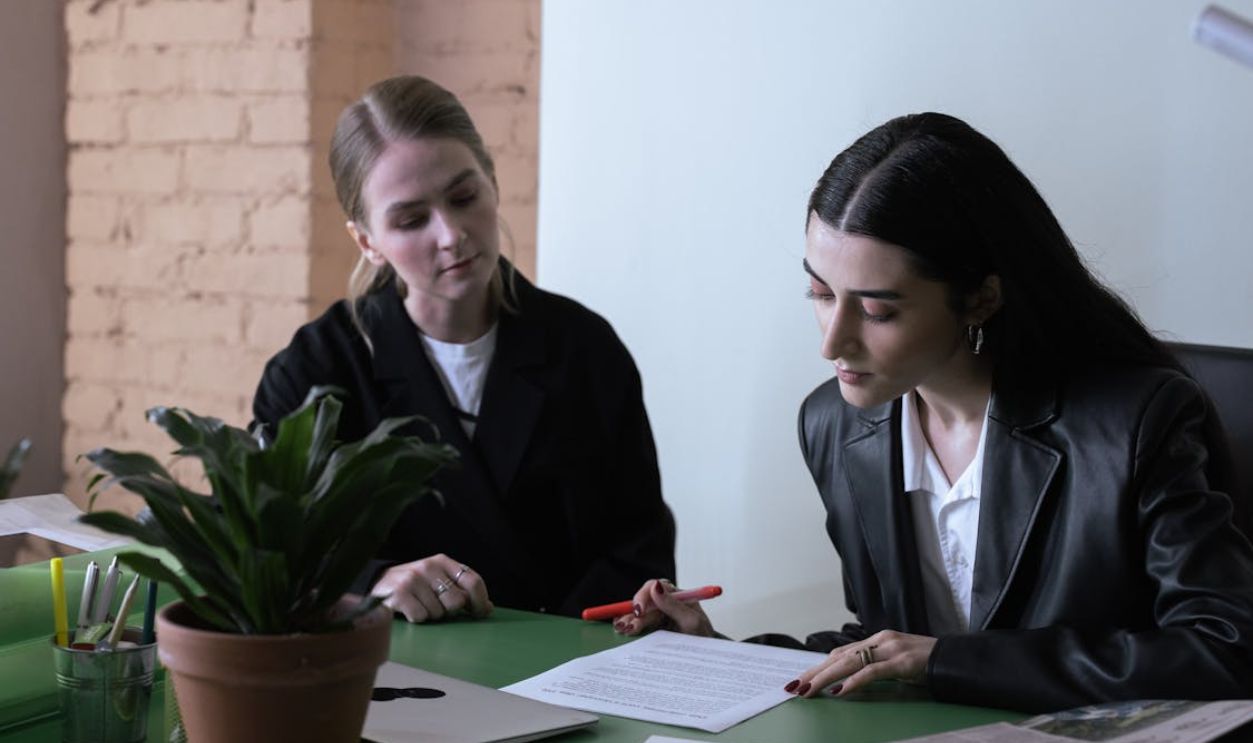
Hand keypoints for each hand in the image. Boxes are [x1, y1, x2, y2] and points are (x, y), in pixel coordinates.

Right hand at [371, 554, 492, 622]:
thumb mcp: (439, 579)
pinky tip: (409, 610)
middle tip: (437, 606)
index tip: (480, 612)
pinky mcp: (399, 594)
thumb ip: (462, 589)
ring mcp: (413, 579)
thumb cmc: (416, 585)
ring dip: (432, 615)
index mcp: (443, 561)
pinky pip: (422, 618)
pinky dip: (417, 619)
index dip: (480, 600)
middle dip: (450, 610)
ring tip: (420, 605)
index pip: (473, 581)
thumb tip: (488, 608)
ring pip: (439, 612)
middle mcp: (429, 567)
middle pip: (457, 601)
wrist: (379, 583)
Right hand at [613, 578, 716, 637]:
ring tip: (621, 630)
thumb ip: (673, 605)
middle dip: (634, 614)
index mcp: (676, 595)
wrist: (704, 658)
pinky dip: (628, 625)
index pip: (654, 587)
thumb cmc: (702, 637)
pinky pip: (636, 623)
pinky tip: (621, 629)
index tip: (639, 611)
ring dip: (627, 620)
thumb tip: (655, 586)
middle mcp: (664, 602)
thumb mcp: (691, 622)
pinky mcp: (652, 627)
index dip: (643, 596)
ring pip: (637, 613)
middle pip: (643, 602)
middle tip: (628, 628)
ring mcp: (657, 615)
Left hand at [786, 630, 935, 697]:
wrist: (957, 659)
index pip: (841, 653)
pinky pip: (872, 672)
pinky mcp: (903, 662)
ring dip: (825, 677)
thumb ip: (876, 665)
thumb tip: (848, 679)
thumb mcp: (897, 663)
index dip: (819, 666)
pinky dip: (854, 682)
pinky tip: (840, 691)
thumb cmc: (929, 663)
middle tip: (795, 686)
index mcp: (878, 640)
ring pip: (849, 662)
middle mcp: (881, 640)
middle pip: (839, 657)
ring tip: (809, 689)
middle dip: (815, 673)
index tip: (802, 679)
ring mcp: (891, 650)